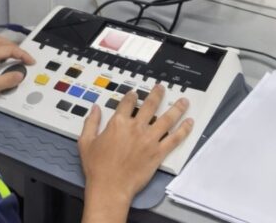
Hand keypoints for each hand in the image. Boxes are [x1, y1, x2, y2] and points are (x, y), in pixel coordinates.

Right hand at [77, 84, 193, 221]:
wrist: (110, 187)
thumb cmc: (96, 167)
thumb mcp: (86, 142)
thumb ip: (91, 123)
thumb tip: (95, 108)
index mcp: (118, 123)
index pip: (127, 103)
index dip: (132, 96)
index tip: (135, 93)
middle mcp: (136, 128)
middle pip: (150, 105)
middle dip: (157, 94)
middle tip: (161, 88)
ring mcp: (149, 140)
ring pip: (167, 119)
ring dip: (176, 108)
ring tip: (183, 101)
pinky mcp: (158, 153)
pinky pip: (174, 139)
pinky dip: (183, 130)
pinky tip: (189, 123)